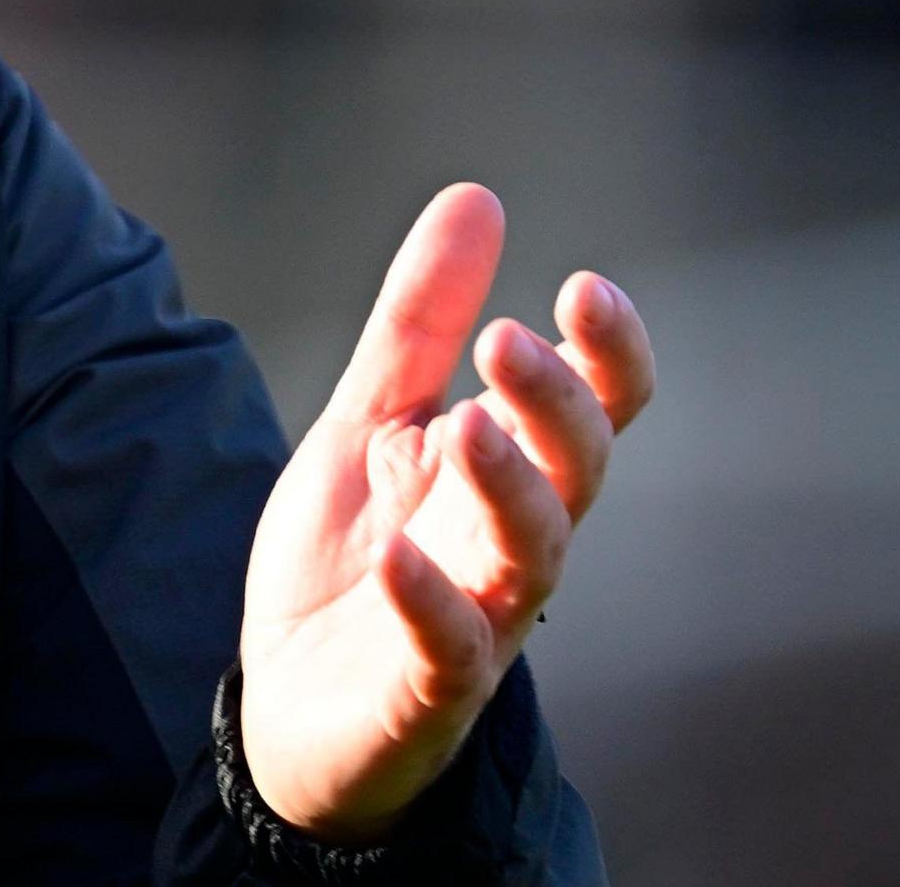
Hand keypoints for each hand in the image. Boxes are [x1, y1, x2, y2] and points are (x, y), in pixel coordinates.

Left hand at [236, 184, 655, 840]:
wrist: (291, 702)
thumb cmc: (353, 555)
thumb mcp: (371, 418)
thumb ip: (420, 320)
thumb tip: (478, 197)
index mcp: (509, 470)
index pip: (595, 407)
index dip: (608, 353)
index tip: (588, 287)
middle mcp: (512, 541)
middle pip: (579, 469)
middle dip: (559, 404)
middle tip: (514, 340)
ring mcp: (480, 618)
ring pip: (534, 555)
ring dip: (511, 488)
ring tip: (470, 427)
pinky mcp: (426, 689)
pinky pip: (448, 649)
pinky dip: (431, 604)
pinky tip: (399, 557)